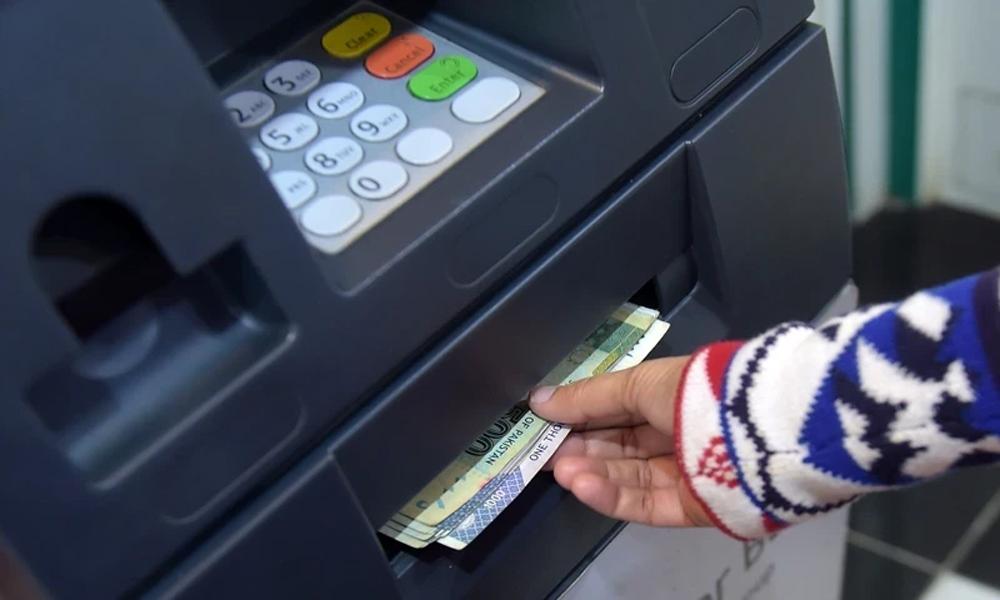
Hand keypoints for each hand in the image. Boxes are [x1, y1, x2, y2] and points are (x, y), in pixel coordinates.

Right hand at [529, 357, 712, 527]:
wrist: (755, 430)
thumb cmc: (694, 394)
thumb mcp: (637, 383)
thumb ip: (587, 397)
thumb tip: (538, 401)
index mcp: (669, 399)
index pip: (617, 412)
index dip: (580, 418)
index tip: (542, 424)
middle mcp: (676, 436)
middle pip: (620, 448)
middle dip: (581, 449)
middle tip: (543, 452)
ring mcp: (684, 474)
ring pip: (629, 476)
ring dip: (592, 474)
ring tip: (559, 470)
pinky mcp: (691, 507)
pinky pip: (646, 503)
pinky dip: (612, 496)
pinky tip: (581, 486)